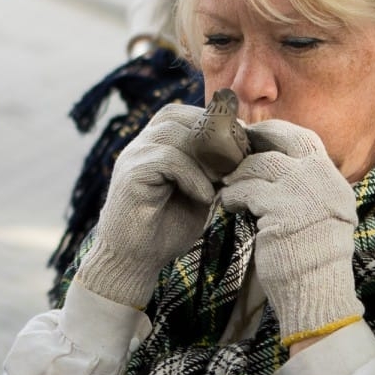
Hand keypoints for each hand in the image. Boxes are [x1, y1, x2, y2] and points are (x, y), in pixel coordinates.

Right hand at [76, 103, 221, 307]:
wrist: (134, 261)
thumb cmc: (168, 228)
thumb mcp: (200, 192)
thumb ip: (213, 169)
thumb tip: (243, 148)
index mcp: (156, 144)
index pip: (186, 113)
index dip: (216, 125)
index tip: (241, 149)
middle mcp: (141, 144)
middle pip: (179, 116)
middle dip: (213, 136)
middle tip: (237, 162)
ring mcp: (133, 157)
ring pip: (174, 133)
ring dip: (205, 157)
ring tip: (222, 181)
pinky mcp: (130, 175)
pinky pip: (167, 159)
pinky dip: (192, 176)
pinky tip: (204, 197)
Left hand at [219, 120, 363, 345]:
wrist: (317, 290)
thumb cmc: (312, 259)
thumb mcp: (321, 216)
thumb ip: (306, 190)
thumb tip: (275, 168)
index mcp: (332, 180)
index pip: (305, 140)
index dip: (276, 134)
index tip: (254, 137)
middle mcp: (321, 180)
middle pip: (285, 138)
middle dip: (255, 139)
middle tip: (232, 148)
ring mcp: (302, 192)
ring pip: (259, 165)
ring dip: (238, 173)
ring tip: (227, 185)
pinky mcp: (280, 208)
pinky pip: (246, 191)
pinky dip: (233, 195)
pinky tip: (227, 203)